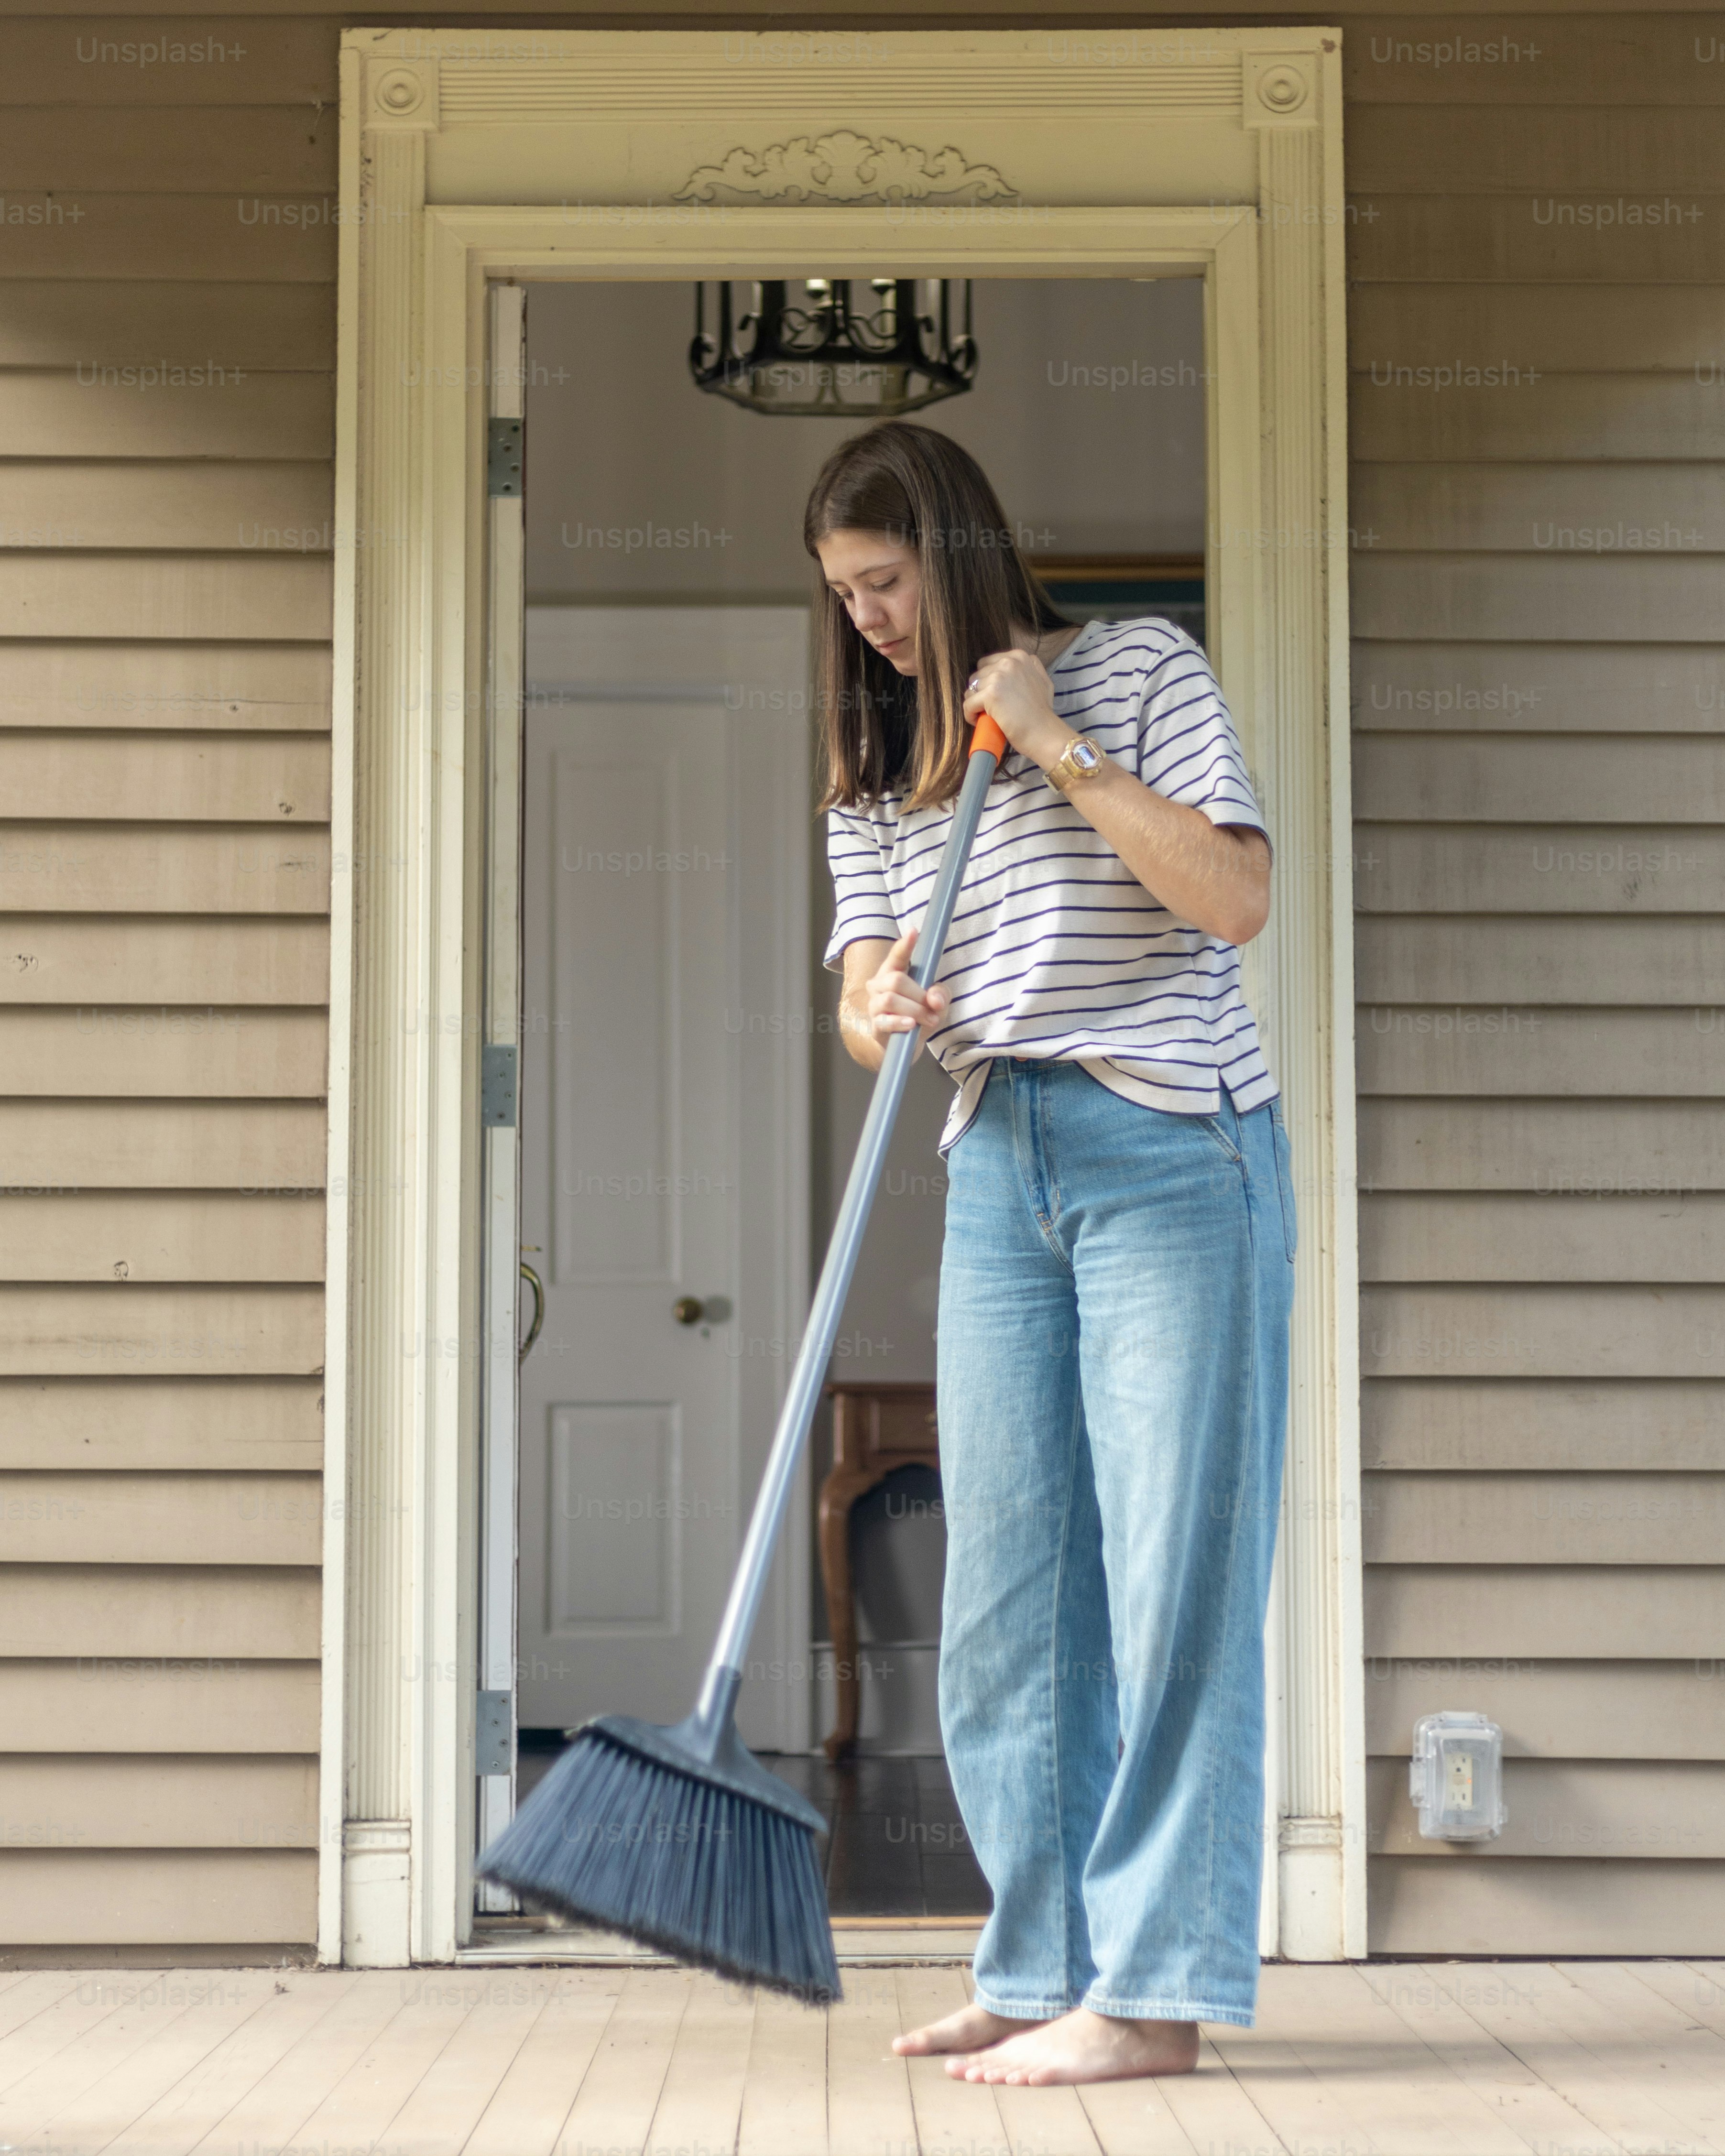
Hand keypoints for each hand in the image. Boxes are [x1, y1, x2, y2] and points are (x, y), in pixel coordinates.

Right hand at [862, 928, 945, 1060]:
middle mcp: (880, 984)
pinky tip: (911, 1025)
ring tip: (929, 1020)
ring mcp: (874, 1004)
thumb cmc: (921, 1014)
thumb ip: (940, 994)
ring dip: (915, 1010)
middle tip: (934, 1008)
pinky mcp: (875, 1024)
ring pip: (891, 999)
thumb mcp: (937, 1002)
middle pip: (897, 980)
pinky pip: (884, 1020)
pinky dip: (900, 1022)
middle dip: (919, 994)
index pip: (897, 955)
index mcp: (894, 971)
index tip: (914, 932)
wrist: (906, 1044)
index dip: (905, 945)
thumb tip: (935, 1000)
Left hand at [962, 648, 1072, 769]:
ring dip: (974, 704)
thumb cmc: (1042, 712)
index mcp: (1019, 657)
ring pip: (971, 690)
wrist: (1043, 732)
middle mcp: (1009, 662)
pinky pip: (968, 704)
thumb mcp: (1042, 680)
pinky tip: (977, 722)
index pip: (987, 663)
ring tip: (984, 716)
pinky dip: (969, 715)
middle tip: (988, 707)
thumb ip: (1029, 668)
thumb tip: (1015, 663)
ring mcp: (999, 677)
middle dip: (979, 692)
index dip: (986, 680)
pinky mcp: (991, 694)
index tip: (992, 696)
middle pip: (977, 675)